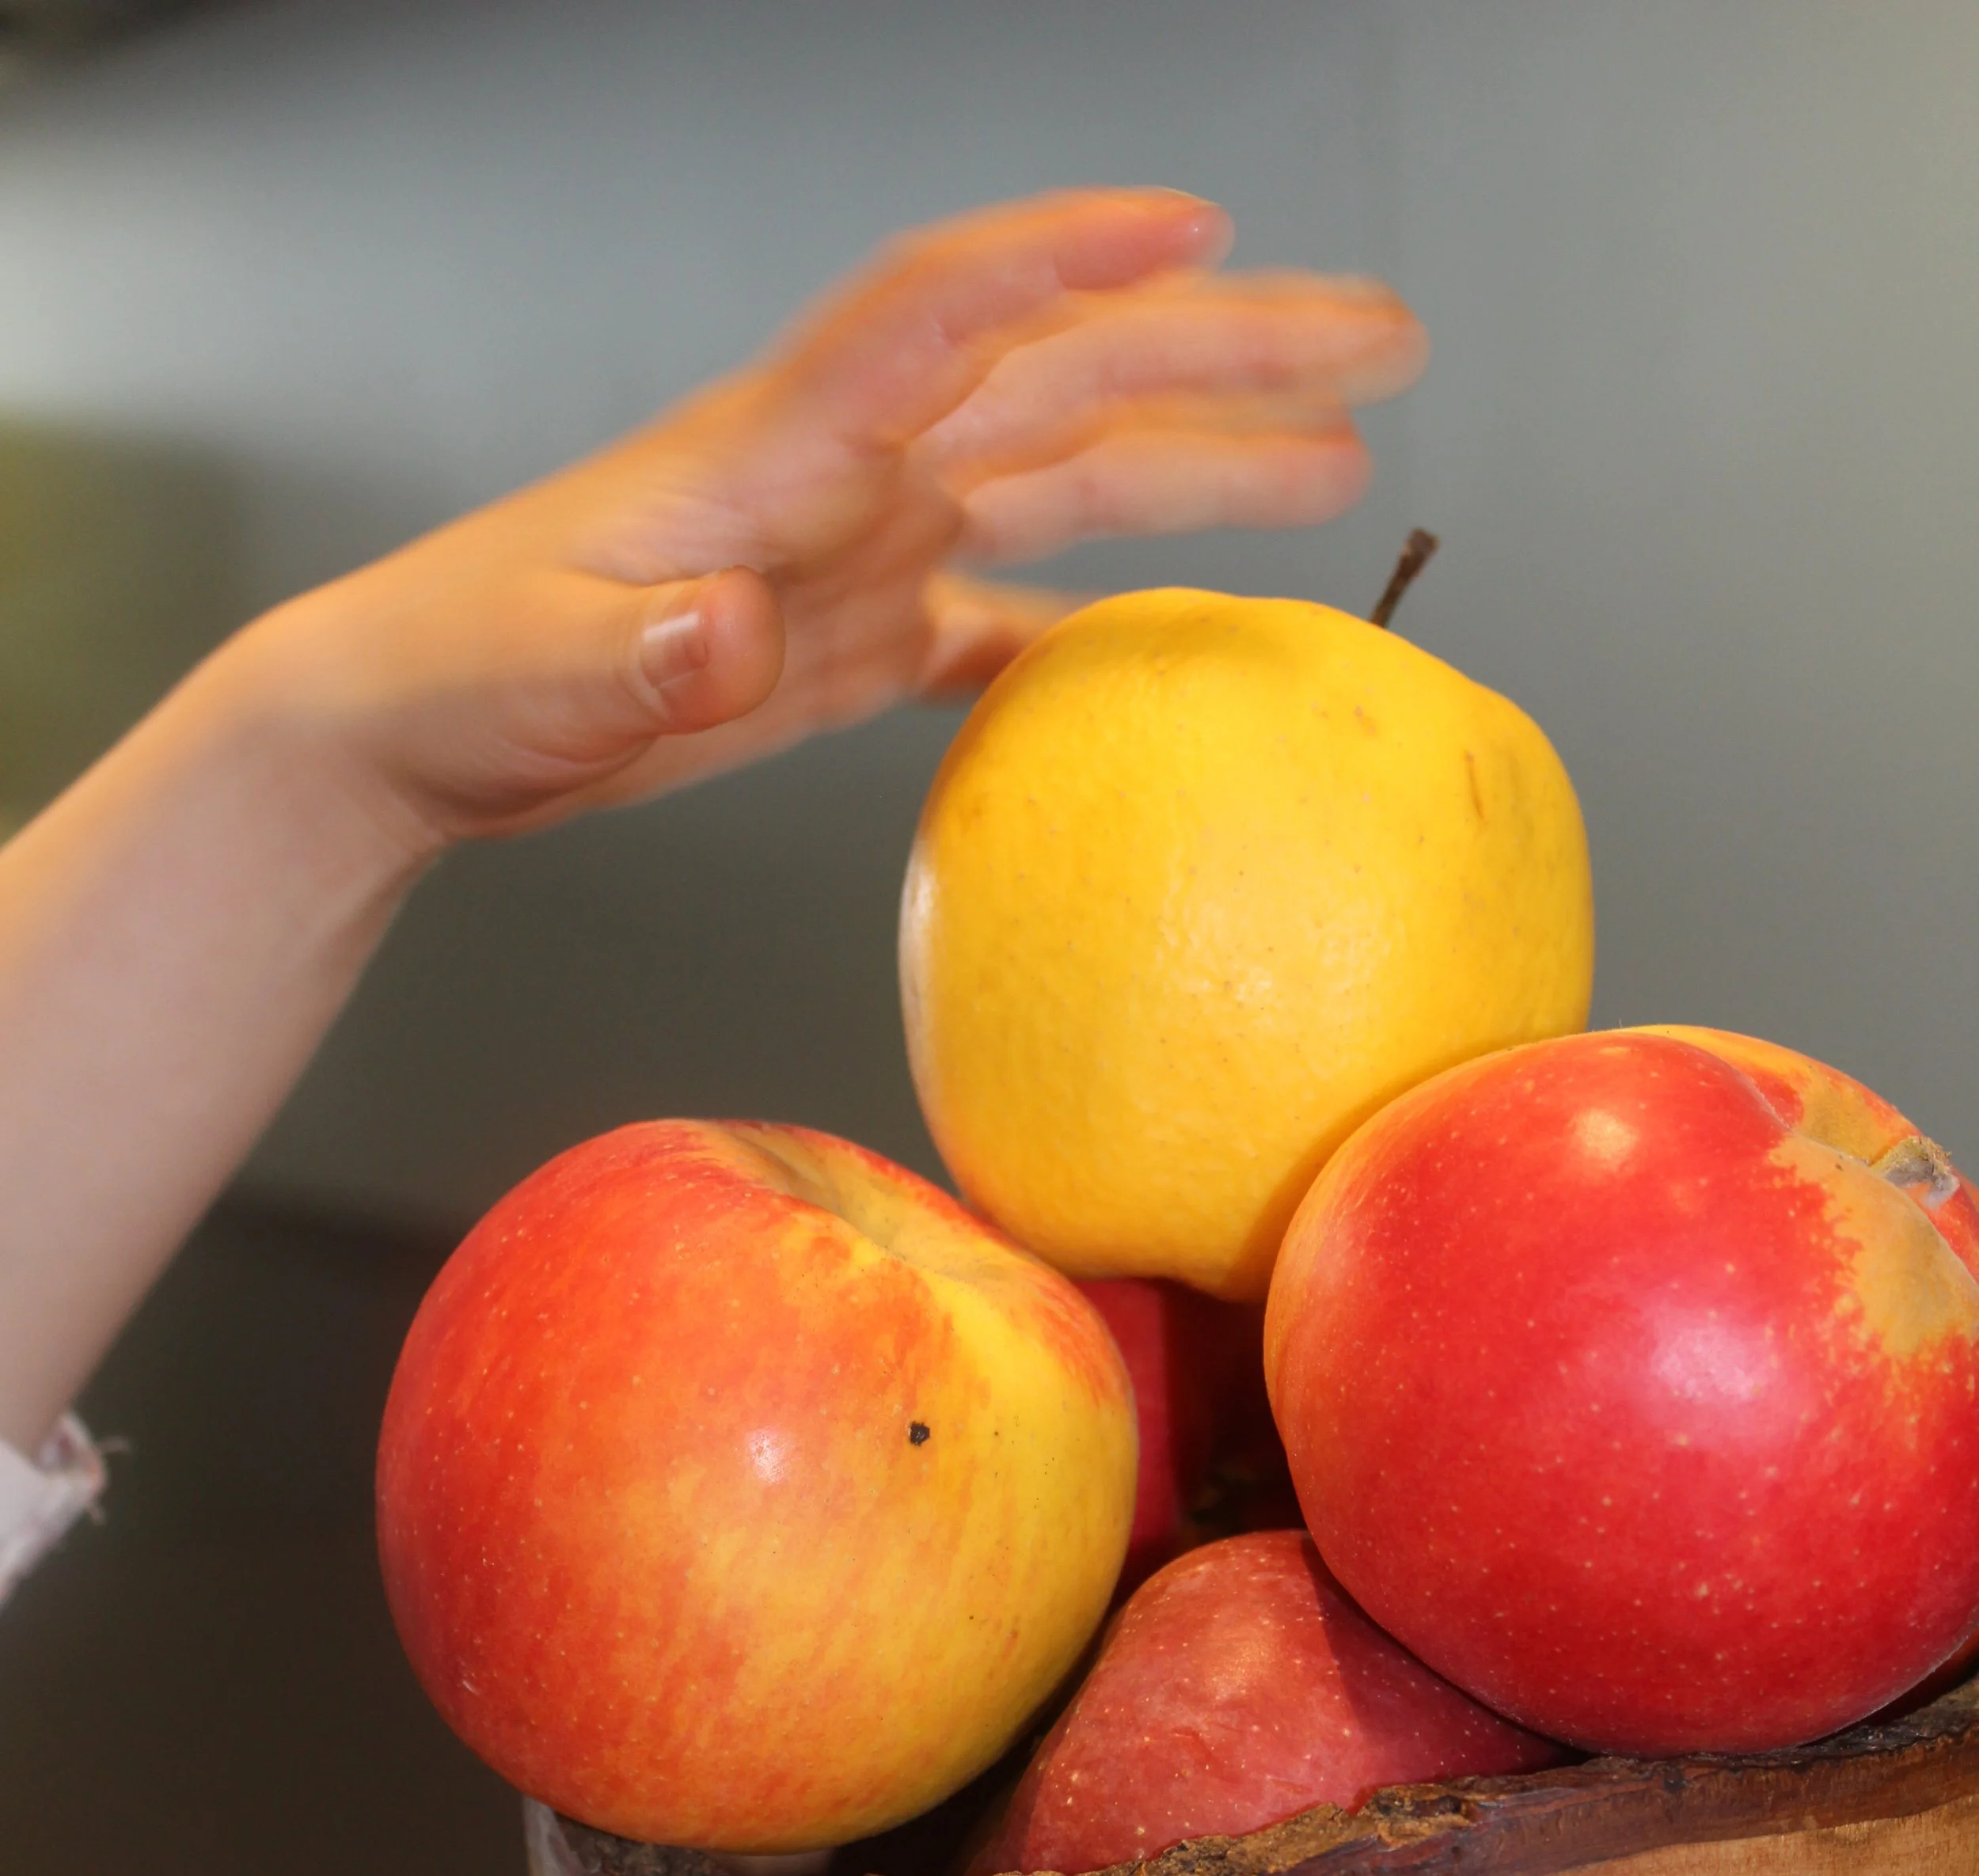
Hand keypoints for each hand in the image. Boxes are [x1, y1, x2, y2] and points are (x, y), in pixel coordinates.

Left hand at [249, 187, 1425, 854]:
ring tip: (1333, 457)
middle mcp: (841, 477)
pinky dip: (1078, 624)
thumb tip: (738, 635)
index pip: (940, 318)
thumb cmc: (456, 672)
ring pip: (1062, 481)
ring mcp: (856, 548)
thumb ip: (649, 652)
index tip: (1189, 231)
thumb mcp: (541, 673)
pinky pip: (995, 618)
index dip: (1066, 263)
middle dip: (1224, 346)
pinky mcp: (846, 635)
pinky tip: (1155, 643)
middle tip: (1376, 337)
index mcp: (772, 454)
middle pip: (1062, 380)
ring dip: (1199, 463)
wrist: (408, 721)